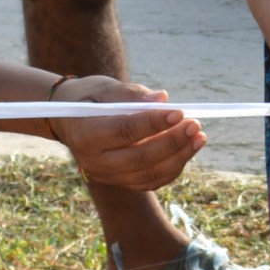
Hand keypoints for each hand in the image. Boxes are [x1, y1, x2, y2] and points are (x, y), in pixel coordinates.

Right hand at [44, 76, 203, 189]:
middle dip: (172, 143)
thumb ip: (132, 94)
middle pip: (139, 158)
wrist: (70, 121)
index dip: (153, 124)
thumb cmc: (90, 98)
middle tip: (195, 126)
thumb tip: (163, 99)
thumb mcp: (105, 88)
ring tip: (199, 137)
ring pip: (149, 174)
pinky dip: (173, 168)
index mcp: (85, 133)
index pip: (123, 132)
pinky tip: (188, 150)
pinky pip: (151, 181)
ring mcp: (107, 175)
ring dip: (179, 157)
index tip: (179, 112)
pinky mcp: (120, 182)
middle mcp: (94, 161)